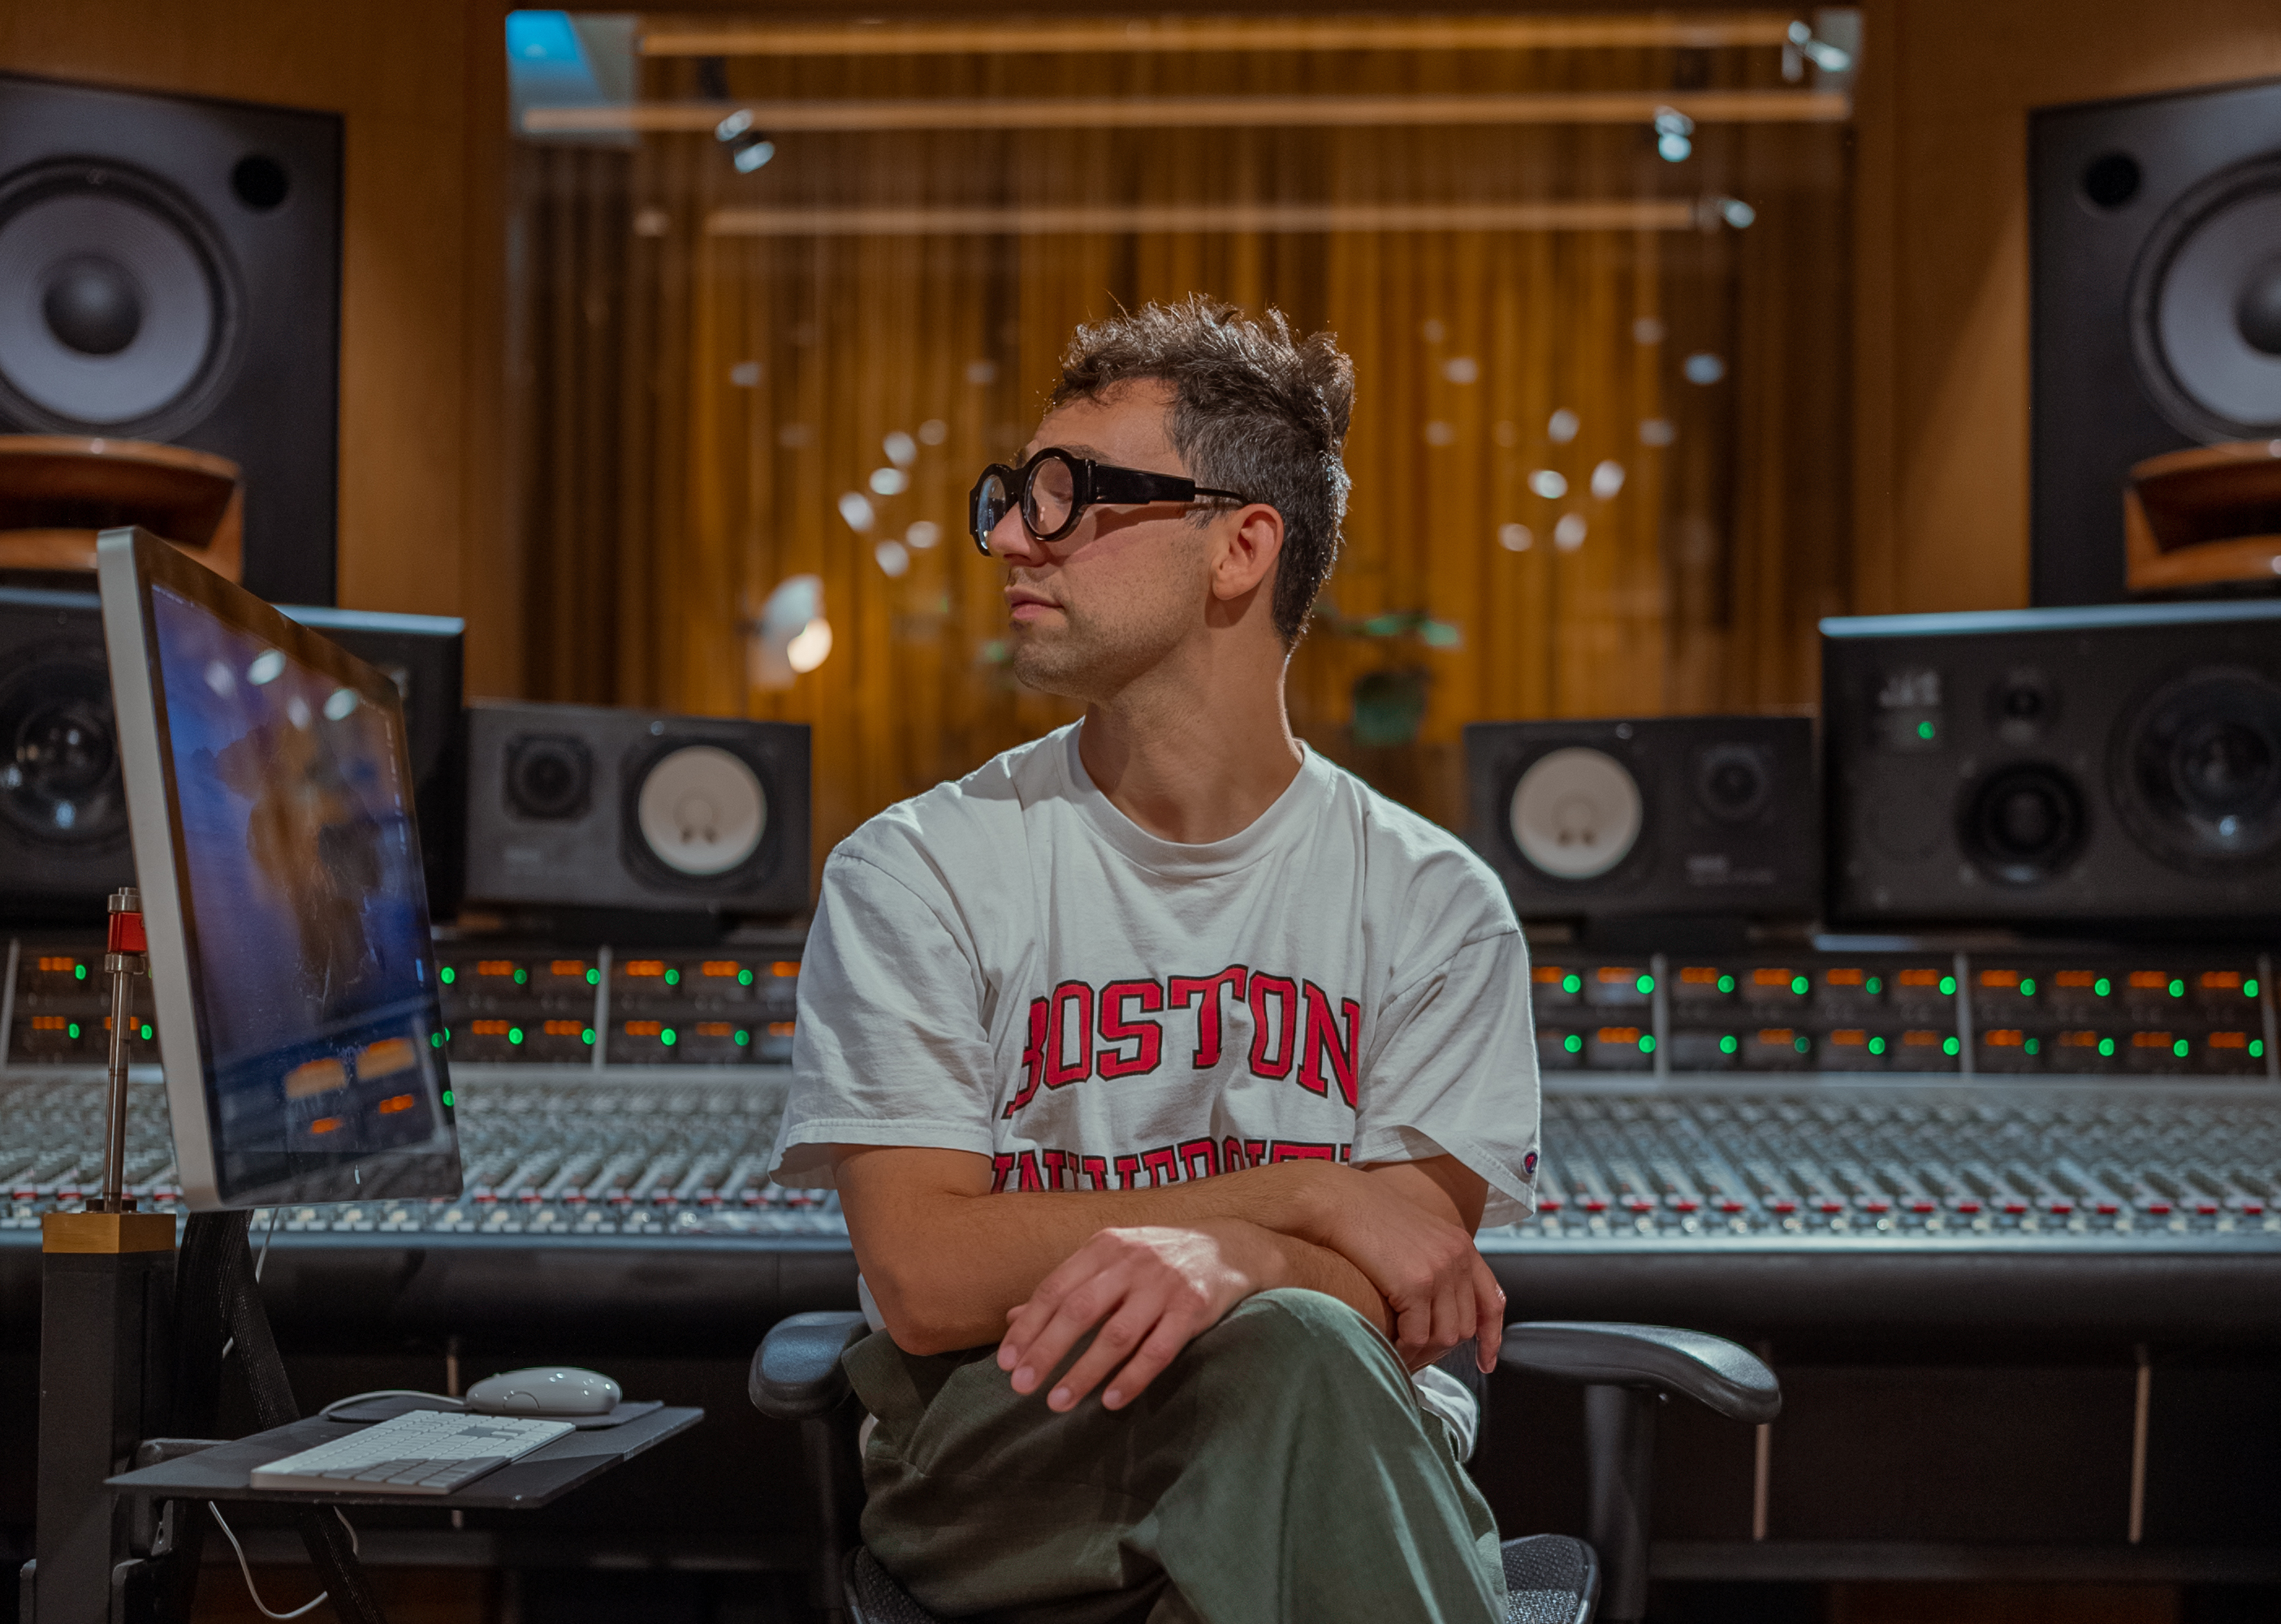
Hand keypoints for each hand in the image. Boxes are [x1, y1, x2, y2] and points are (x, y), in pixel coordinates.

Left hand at [997, 1223, 1273, 1412]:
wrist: (1228, 1247)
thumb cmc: (1157, 1259)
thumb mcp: (1110, 1261)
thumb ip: (1066, 1288)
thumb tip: (1013, 1318)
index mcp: (1104, 1247)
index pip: (1055, 1288)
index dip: (1028, 1327)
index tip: (1006, 1362)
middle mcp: (1131, 1261)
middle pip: (1080, 1310)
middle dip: (1046, 1351)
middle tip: (1020, 1387)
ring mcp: (1164, 1285)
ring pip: (1116, 1334)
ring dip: (1084, 1372)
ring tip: (1057, 1402)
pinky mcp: (1193, 1309)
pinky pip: (1158, 1350)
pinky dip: (1132, 1377)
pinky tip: (1109, 1401)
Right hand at [1313, 1169, 1504, 1373]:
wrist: (1339, 1201)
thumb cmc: (1364, 1215)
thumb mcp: (1414, 1234)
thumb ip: (1433, 1261)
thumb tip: (1432, 1303)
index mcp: (1460, 1244)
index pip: (1491, 1301)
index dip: (1491, 1338)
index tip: (1486, 1362)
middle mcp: (1457, 1257)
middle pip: (1466, 1326)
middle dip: (1442, 1348)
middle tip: (1418, 1356)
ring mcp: (1438, 1271)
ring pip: (1445, 1336)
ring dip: (1423, 1353)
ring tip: (1401, 1355)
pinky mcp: (1414, 1284)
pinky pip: (1418, 1336)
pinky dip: (1405, 1350)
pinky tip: (1390, 1348)